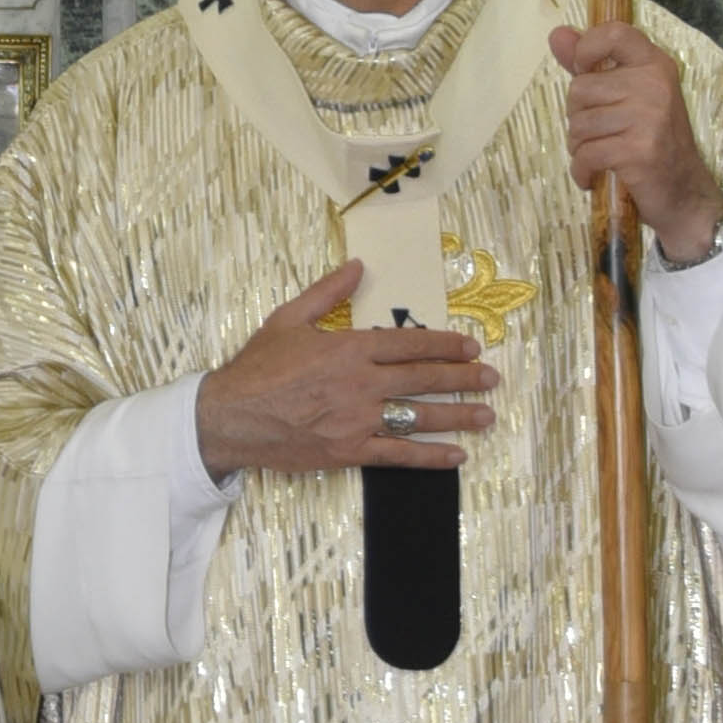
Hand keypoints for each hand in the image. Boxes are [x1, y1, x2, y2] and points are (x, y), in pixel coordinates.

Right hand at [194, 257, 495, 479]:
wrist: (230, 416)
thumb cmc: (257, 367)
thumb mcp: (289, 318)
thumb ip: (328, 292)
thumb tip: (358, 265)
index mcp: (349, 348)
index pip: (410, 344)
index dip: (446, 345)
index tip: (471, 346)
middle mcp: (361, 383)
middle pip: (424, 379)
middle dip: (464, 378)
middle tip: (492, 378)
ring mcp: (358, 419)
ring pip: (420, 417)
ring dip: (458, 416)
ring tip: (487, 415)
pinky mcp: (350, 451)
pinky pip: (399, 455)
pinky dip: (431, 457)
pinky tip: (457, 456)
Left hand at [554, 23, 722, 264]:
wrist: (685, 194)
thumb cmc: (652, 142)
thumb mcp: (627, 97)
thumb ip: (591, 65)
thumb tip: (557, 34)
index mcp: (654, 64)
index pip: (614, 32)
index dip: (586, 48)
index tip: (584, 71)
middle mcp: (654, 84)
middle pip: (580, 88)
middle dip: (578, 117)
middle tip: (600, 134)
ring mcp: (649, 116)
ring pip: (579, 124)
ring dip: (579, 147)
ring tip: (600, 155)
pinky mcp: (639, 149)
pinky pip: (586, 154)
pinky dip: (581, 171)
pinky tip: (593, 177)